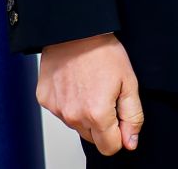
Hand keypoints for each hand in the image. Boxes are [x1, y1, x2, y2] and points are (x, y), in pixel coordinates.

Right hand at [36, 33, 142, 155]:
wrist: (75, 30)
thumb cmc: (103, 51)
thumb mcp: (129, 82)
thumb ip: (132, 116)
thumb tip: (130, 142)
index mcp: (97, 114)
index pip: (110, 147)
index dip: (119, 134)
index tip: (120, 116)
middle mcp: (74, 116)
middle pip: (93, 138)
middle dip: (102, 123)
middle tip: (106, 95)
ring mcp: (57, 109)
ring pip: (77, 125)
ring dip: (85, 113)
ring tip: (90, 85)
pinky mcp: (45, 100)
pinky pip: (62, 112)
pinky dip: (70, 102)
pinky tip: (75, 82)